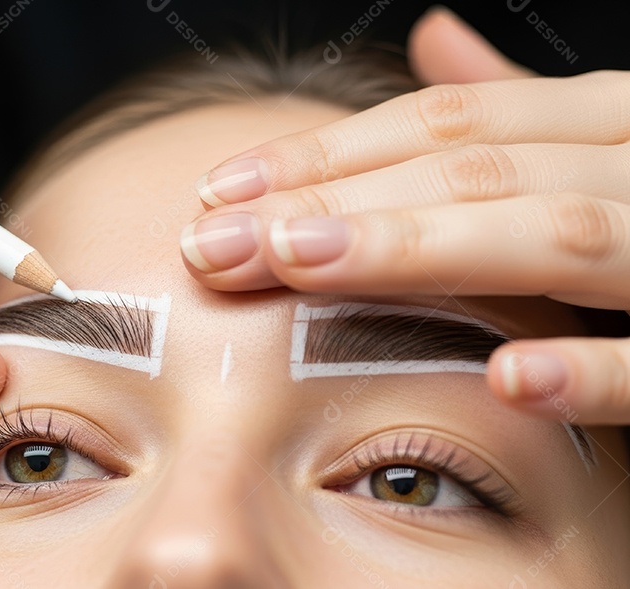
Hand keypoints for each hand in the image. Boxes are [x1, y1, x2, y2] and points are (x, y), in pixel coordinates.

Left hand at [180, 9, 629, 423]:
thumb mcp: (613, 147)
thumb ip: (526, 113)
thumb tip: (429, 45)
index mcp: (616, 120)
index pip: (451, 126)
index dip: (328, 154)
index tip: (222, 191)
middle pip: (482, 168)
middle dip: (337, 200)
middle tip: (218, 237)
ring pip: (569, 235)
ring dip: (426, 252)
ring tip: (301, 264)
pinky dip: (603, 367)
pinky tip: (506, 378)